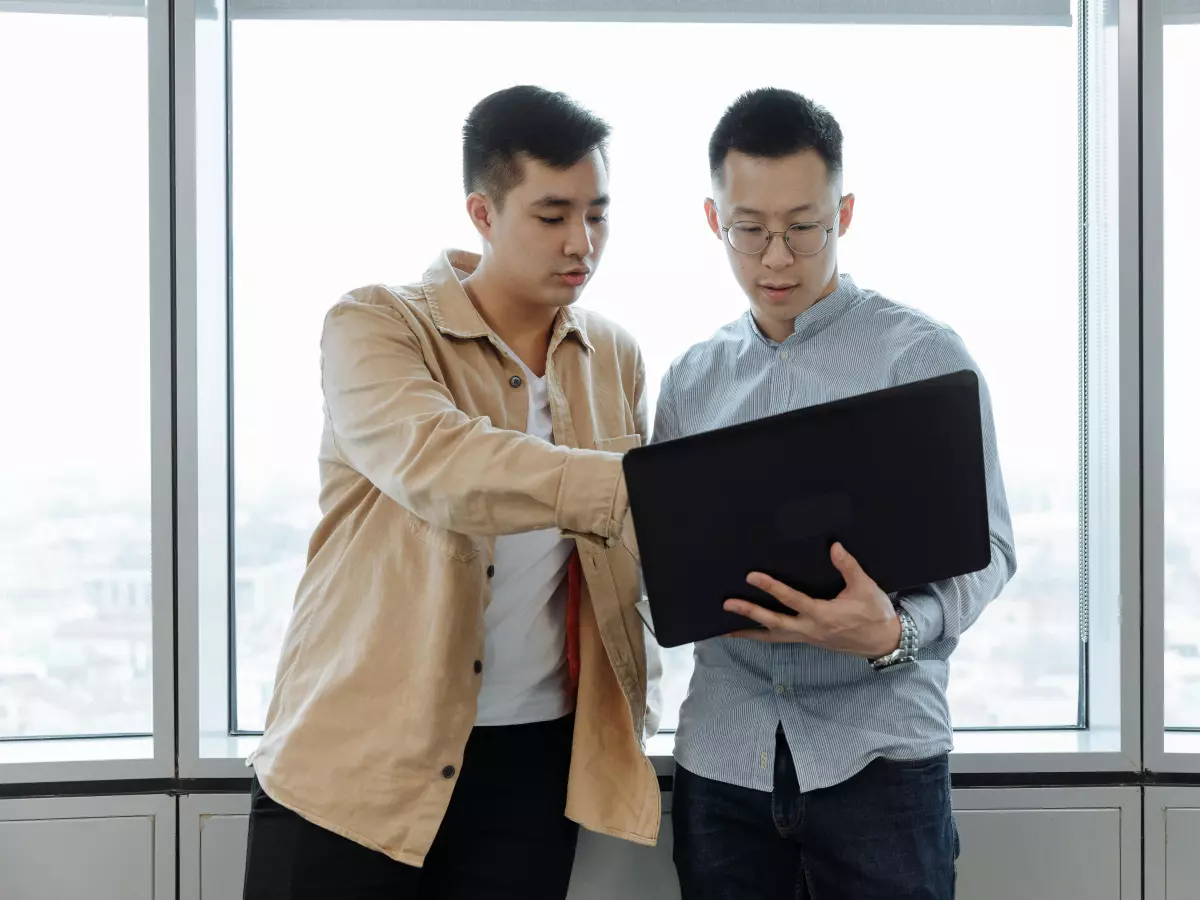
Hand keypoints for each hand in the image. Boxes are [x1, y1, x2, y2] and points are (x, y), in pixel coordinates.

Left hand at [723, 543, 901, 657]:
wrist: (884, 641)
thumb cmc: (875, 613)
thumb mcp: (865, 588)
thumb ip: (848, 566)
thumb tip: (834, 546)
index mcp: (823, 615)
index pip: (791, 599)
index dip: (771, 587)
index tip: (752, 577)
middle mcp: (811, 629)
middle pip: (774, 622)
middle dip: (750, 613)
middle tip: (728, 604)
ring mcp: (808, 637)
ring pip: (773, 637)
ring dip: (750, 632)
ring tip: (726, 629)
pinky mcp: (808, 640)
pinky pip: (780, 639)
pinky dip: (763, 636)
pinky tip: (749, 632)